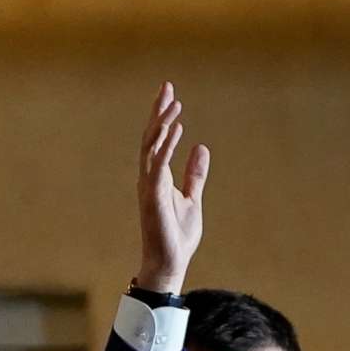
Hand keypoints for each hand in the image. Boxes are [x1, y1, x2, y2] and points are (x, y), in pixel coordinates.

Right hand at [134, 82, 208, 294]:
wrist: (170, 262)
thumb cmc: (177, 236)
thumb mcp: (192, 199)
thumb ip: (195, 174)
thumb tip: (201, 148)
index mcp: (157, 177)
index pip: (158, 140)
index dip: (162, 117)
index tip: (170, 94)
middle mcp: (149, 178)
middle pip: (151, 138)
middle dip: (158, 112)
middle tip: (167, 87)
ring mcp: (149, 187)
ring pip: (151, 148)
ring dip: (162, 125)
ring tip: (174, 104)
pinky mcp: (152, 198)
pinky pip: (157, 166)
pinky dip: (165, 147)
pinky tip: (176, 130)